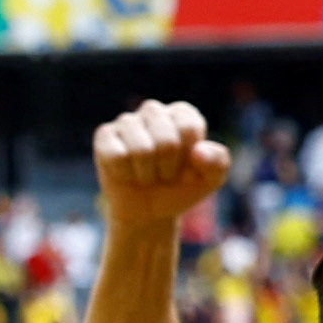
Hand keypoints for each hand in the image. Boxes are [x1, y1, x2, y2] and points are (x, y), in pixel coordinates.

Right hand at [93, 99, 230, 233]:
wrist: (148, 211)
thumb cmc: (180, 188)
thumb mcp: (210, 180)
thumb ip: (217, 162)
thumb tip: (197, 151)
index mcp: (182, 114)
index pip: (189, 129)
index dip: (186, 159)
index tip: (183, 167)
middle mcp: (153, 111)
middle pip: (167, 141)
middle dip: (167, 168)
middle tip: (163, 174)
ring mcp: (127, 122)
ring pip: (140, 150)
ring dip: (145, 173)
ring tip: (145, 175)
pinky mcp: (105, 136)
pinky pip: (116, 156)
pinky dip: (124, 173)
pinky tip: (126, 174)